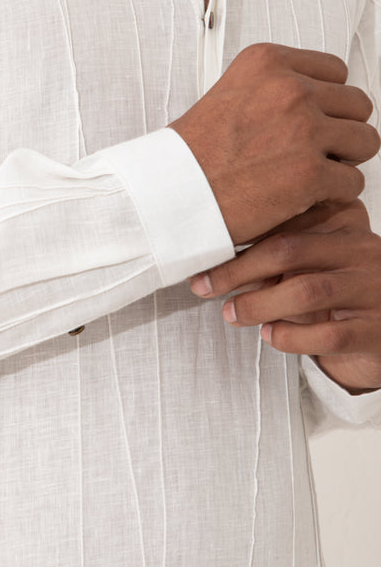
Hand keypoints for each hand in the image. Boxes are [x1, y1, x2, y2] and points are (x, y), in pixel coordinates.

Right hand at [168, 43, 379, 244]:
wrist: (171, 193)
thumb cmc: (192, 154)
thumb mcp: (228, 92)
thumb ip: (273, 88)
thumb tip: (317, 97)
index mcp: (268, 63)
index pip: (336, 70)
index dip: (327, 100)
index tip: (311, 119)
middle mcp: (290, 90)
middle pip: (358, 105)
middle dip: (341, 130)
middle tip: (314, 151)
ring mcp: (304, 131)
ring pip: (366, 142)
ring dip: (344, 162)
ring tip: (313, 174)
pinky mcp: (310, 174)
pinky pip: (353, 182)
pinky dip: (334, 195)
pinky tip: (305, 198)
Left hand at [188, 200, 380, 393]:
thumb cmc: (348, 297)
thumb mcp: (318, 270)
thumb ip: (283, 263)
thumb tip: (220, 266)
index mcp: (345, 232)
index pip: (285, 228)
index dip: (239, 246)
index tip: (203, 262)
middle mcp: (364, 255)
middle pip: (290, 252)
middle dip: (238, 271)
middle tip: (205, 288)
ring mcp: (375, 292)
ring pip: (308, 291)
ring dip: (259, 305)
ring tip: (234, 314)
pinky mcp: (377, 333)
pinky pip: (330, 335)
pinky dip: (291, 337)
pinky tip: (271, 336)